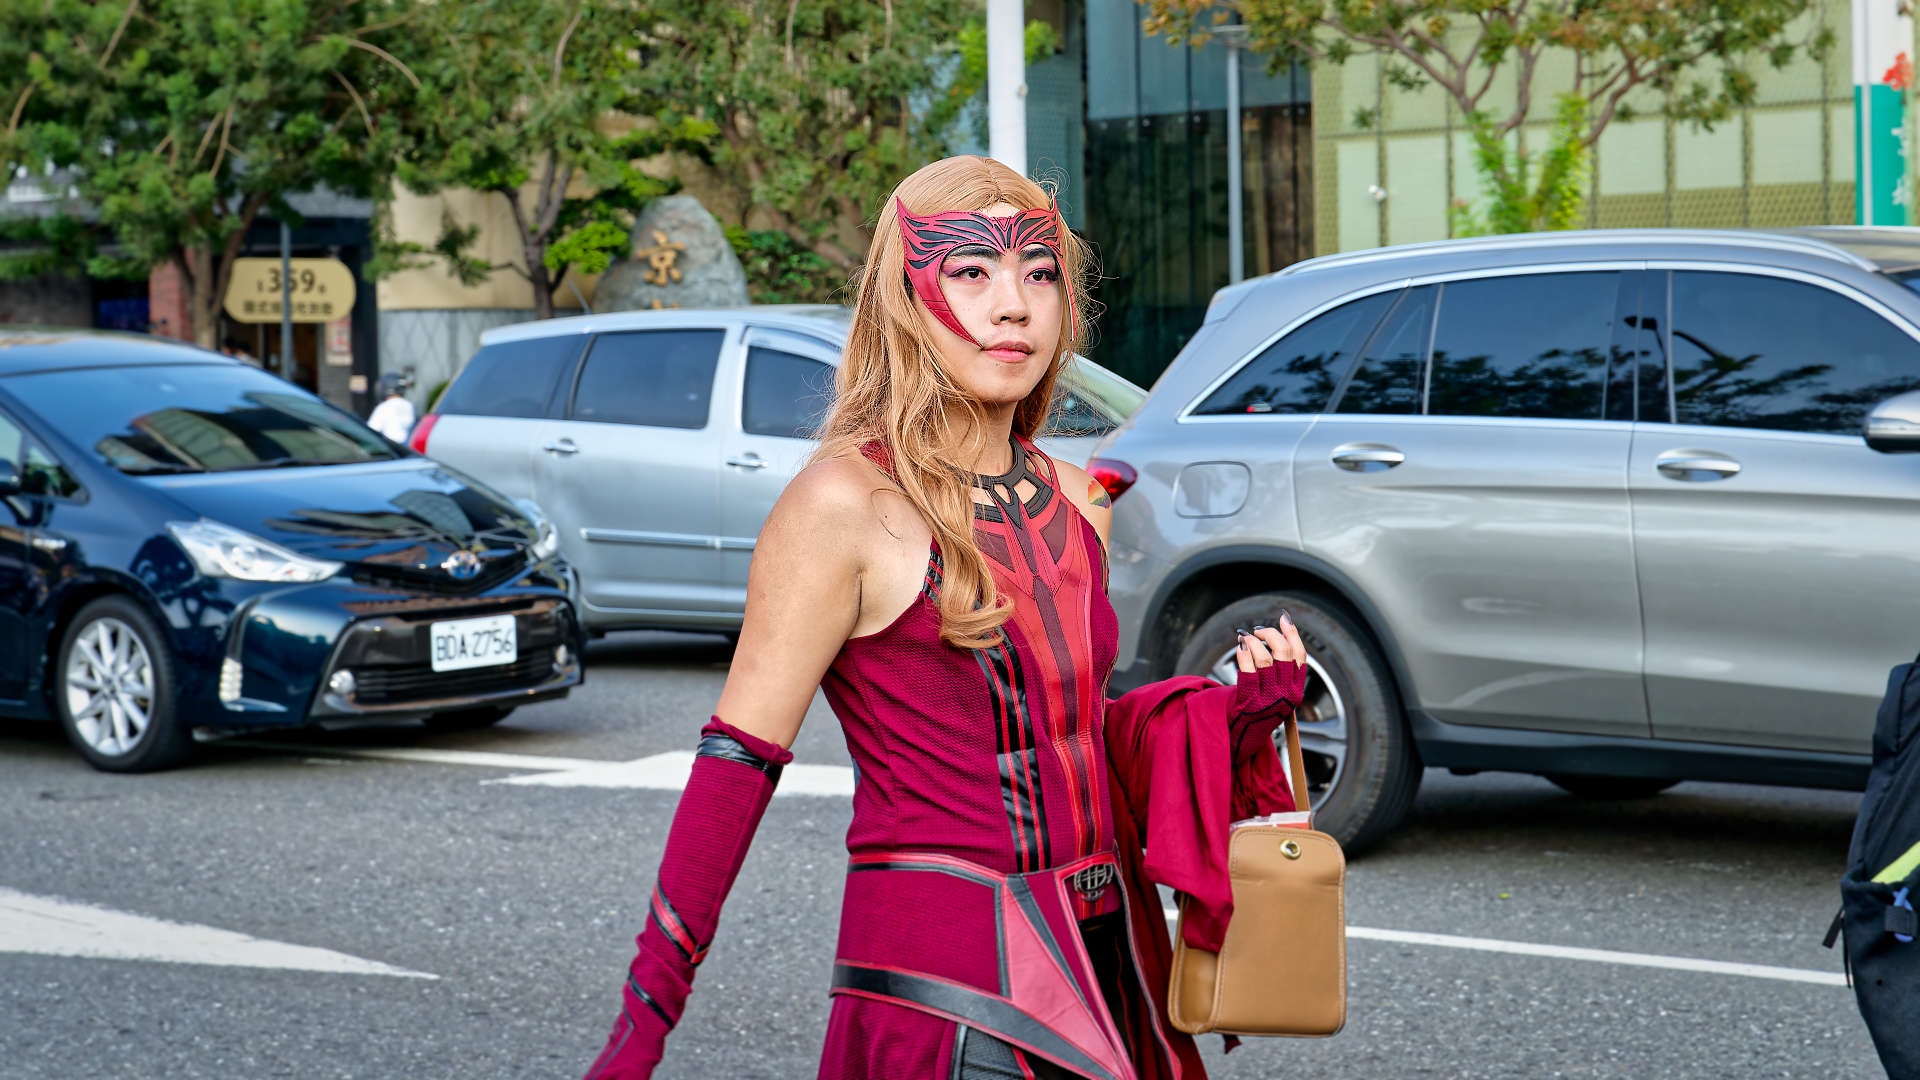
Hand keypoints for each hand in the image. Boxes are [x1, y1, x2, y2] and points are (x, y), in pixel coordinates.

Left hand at [1227, 612, 1308, 763]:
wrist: (1242, 735)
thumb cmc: (1258, 707)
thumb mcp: (1276, 691)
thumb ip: (1281, 669)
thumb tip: (1279, 632)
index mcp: (1296, 690)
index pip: (1300, 656)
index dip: (1292, 634)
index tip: (1283, 619)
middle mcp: (1286, 694)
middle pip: (1283, 653)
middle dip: (1270, 634)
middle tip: (1258, 630)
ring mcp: (1268, 699)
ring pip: (1264, 658)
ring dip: (1253, 642)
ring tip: (1244, 637)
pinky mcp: (1250, 702)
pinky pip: (1247, 670)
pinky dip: (1243, 653)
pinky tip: (1239, 646)